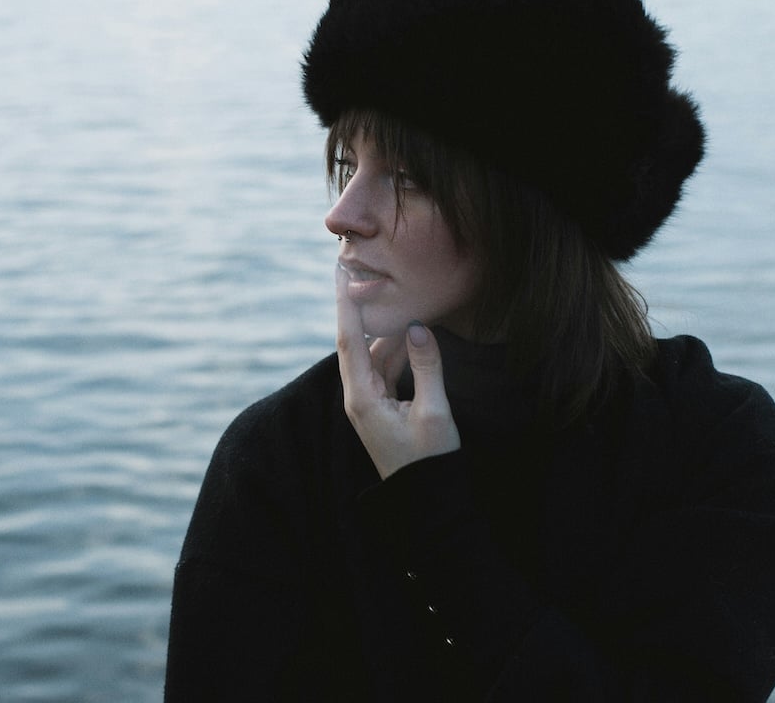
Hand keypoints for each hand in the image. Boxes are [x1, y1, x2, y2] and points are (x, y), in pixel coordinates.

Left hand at [335, 266, 461, 478]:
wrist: (427, 500)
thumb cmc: (430, 460)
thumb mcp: (434, 411)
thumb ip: (426, 366)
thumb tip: (418, 327)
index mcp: (363, 400)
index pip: (350, 342)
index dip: (345, 306)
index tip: (340, 274)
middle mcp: (358, 399)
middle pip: (357, 344)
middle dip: (361, 311)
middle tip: (364, 274)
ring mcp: (368, 404)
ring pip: (374, 356)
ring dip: (386, 332)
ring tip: (398, 300)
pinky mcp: (381, 408)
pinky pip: (384, 370)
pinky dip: (396, 351)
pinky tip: (411, 335)